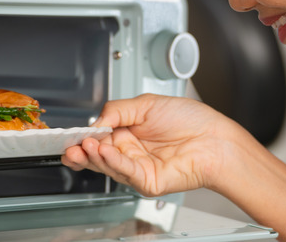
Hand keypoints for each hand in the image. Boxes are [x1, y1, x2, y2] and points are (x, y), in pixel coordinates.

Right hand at [62, 94, 241, 196]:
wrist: (214, 138)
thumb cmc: (190, 119)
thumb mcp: (147, 104)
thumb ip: (117, 110)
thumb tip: (95, 121)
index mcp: (128, 132)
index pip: (98, 137)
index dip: (83, 137)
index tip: (70, 135)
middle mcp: (130, 152)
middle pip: (97, 156)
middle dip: (81, 152)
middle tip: (71, 146)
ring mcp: (138, 168)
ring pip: (108, 165)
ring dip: (95, 155)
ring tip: (88, 145)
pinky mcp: (147, 181)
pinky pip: (126, 172)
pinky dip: (113, 161)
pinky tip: (106, 150)